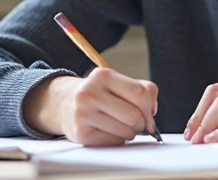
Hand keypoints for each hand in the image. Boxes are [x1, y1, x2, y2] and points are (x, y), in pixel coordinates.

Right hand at [23, 68, 157, 145]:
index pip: (140, 94)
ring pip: (126, 131)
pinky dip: (117, 139)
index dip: (150, 108)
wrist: (65, 104)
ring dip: (130, 133)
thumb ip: (143, 90)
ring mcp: (83, 113)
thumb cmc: (100, 94)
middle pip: (134, 116)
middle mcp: (90, 92)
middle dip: (141, 123)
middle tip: (136, 123)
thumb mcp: (118, 83)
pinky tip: (108, 131)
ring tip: (120, 126)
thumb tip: (152, 111)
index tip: (149, 115)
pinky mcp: (80, 133)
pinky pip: (114, 142)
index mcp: (103, 75)